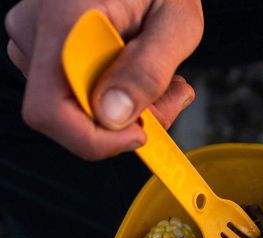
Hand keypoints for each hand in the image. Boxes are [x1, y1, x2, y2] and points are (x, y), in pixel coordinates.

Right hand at [5, 0, 202, 159]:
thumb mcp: (176, 23)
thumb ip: (148, 70)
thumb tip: (113, 116)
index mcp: (64, 21)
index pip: (50, 112)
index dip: (95, 140)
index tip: (140, 134)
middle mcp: (35, 31)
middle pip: (70, 117)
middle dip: (127, 123)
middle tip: (171, 96)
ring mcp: (36, 41)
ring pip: (79, 109)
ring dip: (130, 109)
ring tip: (163, 77)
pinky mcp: (47, 49)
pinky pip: (79, 94)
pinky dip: (118, 97)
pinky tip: (140, 71)